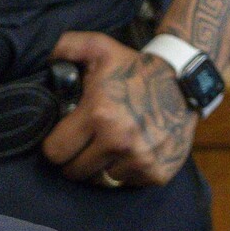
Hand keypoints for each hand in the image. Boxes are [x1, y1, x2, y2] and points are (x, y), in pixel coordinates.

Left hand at [42, 31, 197, 187]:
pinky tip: (127, 153)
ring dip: (99, 168)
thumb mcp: (99, 48)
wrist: (185, 82)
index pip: (55, 152)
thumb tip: (44, 57)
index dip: (54, 147)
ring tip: (105, 148)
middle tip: (82, 145)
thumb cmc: (135, 68)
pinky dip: (124, 173)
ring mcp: (141, 160)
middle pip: (75, 172)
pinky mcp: (158, 173)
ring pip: (100, 181)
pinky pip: (126, 184)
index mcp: (98, 115)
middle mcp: (119, 141)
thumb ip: (65, 47)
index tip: (62, 138)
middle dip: (73, 159)